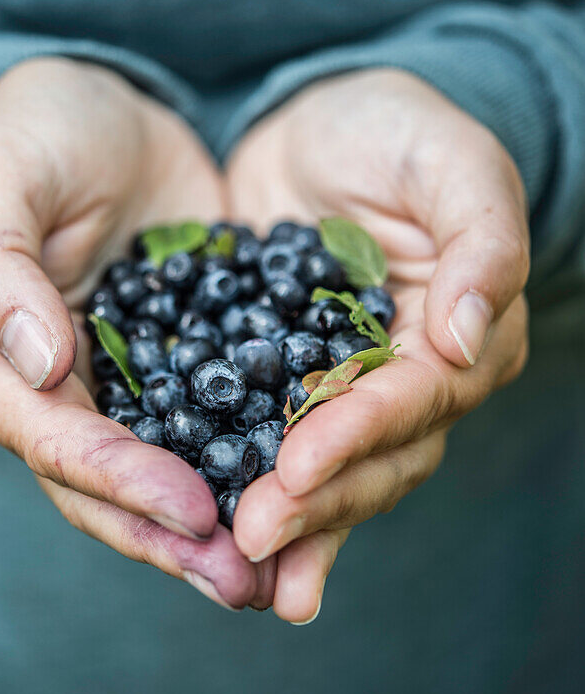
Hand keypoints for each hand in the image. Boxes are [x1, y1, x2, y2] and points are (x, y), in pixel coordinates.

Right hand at [0, 57, 274, 610]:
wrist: (103, 107)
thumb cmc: (35, 130)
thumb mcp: (0, 176)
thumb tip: (36, 363)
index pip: (52, 439)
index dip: (118, 480)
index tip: (194, 512)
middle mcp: (53, 388)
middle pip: (102, 486)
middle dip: (170, 537)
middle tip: (244, 581)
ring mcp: (118, 382)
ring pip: (158, 473)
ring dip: (211, 530)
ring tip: (274, 573)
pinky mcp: (177, 363)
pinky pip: (209, 426)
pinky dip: (243, 468)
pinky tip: (296, 496)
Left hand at [227, 69, 529, 623]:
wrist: (324, 123)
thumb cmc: (398, 130)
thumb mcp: (451, 160)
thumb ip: (479, 241)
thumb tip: (466, 338)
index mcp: (459, 337)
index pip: (413, 400)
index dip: (355, 435)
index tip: (296, 467)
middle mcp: (408, 380)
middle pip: (372, 459)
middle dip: (314, 501)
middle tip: (251, 537)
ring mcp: (344, 391)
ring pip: (326, 474)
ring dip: (287, 526)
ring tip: (237, 570)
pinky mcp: (282, 385)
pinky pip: (266, 446)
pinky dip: (243, 491)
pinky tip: (213, 538)